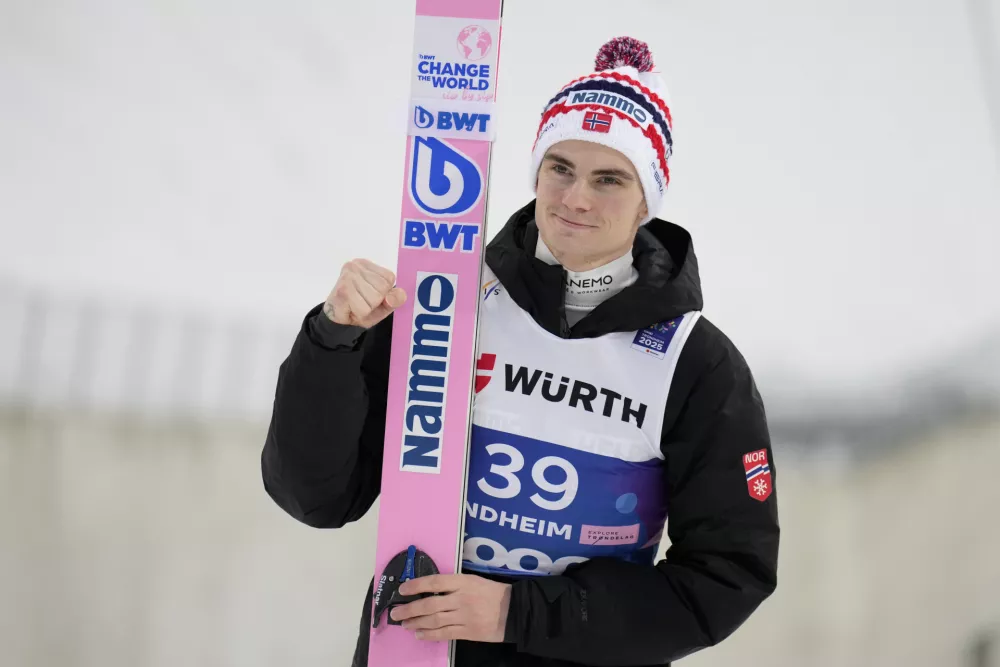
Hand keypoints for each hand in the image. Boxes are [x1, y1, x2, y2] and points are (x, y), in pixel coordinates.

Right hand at [324, 258, 405, 328]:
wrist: (338, 320)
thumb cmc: (360, 308)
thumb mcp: (383, 305)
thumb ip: (394, 299)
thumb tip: (400, 294)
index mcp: (366, 265)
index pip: (389, 278)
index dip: (383, 293)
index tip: (369, 295)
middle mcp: (355, 266)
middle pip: (382, 288)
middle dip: (374, 302)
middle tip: (361, 302)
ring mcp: (348, 276)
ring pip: (374, 299)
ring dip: (366, 308)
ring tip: (355, 305)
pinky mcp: (343, 290)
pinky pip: (364, 308)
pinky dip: (359, 313)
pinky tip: (349, 308)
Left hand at [389, 574, 511, 642]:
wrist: (514, 611)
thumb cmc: (492, 593)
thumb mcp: (474, 581)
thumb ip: (453, 585)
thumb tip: (428, 590)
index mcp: (464, 582)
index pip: (435, 581)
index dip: (416, 585)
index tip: (402, 590)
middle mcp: (462, 598)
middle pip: (430, 604)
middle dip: (410, 609)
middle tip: (396, 612)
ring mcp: (465, 616)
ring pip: (434, 620)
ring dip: (416, 623)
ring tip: (404, 624)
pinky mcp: (468, 632)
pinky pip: (445, 634)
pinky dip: (430, 634)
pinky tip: (419, 634)